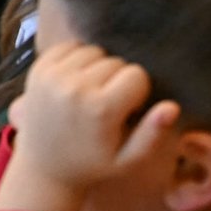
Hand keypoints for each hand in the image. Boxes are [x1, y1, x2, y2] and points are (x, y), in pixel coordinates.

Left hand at [0, 42, 181, 210]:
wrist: (43, 165)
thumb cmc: (93, 163)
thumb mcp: (128, 159)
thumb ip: (153, 133)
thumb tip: (172, 106)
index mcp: (100, 109)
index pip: (138, 75)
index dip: (138, 91)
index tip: (127, 109)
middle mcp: (74, 88)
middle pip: (117, 62)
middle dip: (119, 79)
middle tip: (108, 103)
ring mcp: (52, 76)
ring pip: (95, 51)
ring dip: (99, 67)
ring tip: (93, 91)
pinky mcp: (38, 69)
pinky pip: (70, 46)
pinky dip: (78, 57)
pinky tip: (77, 80)